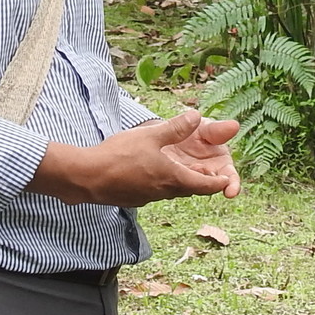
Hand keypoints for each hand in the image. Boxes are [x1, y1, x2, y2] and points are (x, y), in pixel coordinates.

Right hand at [30, 110, 242, 207]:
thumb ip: (175, 128)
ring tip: (187, 173)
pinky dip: (163, 183)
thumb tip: (197, 116)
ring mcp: (147, 198)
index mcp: (172, 178)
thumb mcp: (151, 135)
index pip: (204, 186)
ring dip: (182, 183)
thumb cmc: (119, 155)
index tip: (228, 182)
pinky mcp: (133, 198)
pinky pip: (155, 192)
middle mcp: (162, 192)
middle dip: (203, 183)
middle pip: (189, 189)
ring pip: (171, 191)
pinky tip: (155, 174)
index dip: (218, 183)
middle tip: (213, 176)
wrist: (86, 178)